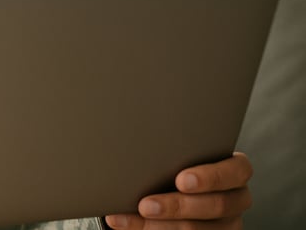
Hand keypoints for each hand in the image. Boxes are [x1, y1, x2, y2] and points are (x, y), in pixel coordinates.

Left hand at [105, 152, 252, 228]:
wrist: (172, 196)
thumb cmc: (174, 166)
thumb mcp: (179, 156)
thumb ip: (173, 152)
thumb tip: (138, 144)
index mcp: (235, 171)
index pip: (237, 171)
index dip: (210, 177)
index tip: (181, 180)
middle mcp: (237, 199)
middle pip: (217, 205)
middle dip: (177, 206)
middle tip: (146, 205)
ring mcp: (228, 224)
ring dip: (160, 226)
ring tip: (133, 217)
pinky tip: (128, 223)